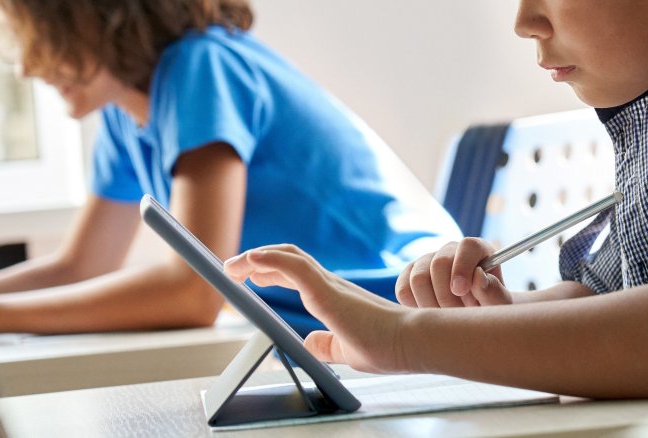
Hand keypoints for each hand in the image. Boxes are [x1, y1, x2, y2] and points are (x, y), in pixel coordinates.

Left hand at [224, 245, 411, 373]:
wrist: (414, 344)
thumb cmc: (390, 346)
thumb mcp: (347, 351)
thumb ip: (327, 345)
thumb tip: (308, 343)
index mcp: (333, 297)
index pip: (296, 274)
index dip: (271, 271)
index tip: (252, 276)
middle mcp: (330, 285)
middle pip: (287, 260)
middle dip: (256, 261)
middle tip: (233, 268)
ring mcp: (330, 285)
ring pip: (288, 257)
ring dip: (256, 257)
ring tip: (232, 266)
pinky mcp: (329, 291)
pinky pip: (294, 266)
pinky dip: (270, 259)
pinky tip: (251, 259)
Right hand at [395, 238, 512, 307]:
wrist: (471, 321)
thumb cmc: (490, 311)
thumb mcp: (500, 306)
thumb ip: (494, 293)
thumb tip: (478, 277)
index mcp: (477, 251)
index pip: (468, 246)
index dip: (463, 266)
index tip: (461, 291)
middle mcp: (450, 251)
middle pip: (439, 263)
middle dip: (447, 295)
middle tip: (458, 315)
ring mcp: (427, 262)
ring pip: (418, 278)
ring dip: (431, 304)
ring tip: (447, 317)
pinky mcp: (408, 276)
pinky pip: (403, 290)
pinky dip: (414, 306)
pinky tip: (431, 314)